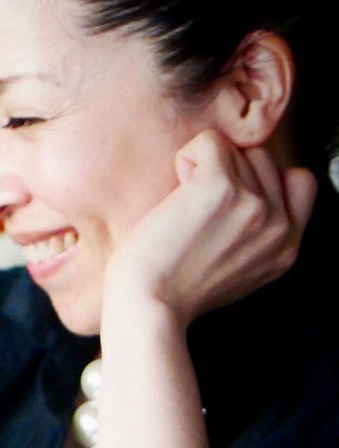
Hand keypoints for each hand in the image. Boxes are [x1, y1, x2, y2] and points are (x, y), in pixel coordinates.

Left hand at [104, 129, 316, 328]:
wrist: (147, 304)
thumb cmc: (171, 289)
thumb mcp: (236, 271)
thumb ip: (255, 238)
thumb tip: (250, 197)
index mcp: (286, 248)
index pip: (300, 182)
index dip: (261, 179)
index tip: (225, 200)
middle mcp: (278, 226)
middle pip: (262, 160)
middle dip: (225, 172)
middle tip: (192, 209)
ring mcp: (255, 206)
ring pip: (236, 150)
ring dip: (202, 168)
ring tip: (182, 206)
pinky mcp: (222, 189)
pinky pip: (210, 142)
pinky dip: (186, 157)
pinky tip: (175, 189)